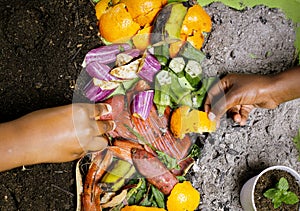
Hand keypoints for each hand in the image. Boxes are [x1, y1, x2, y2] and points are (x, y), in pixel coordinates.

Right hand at [0, 103, 114, 170]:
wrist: (25, 141)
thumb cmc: (36, 123)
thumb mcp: (60, 110)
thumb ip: (76, 113)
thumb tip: (85, 116)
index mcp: (80, 111)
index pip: (100, 110)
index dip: (105, 110)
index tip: (108, 110)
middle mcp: (86, 127)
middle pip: (105, 126)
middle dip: (109, 124)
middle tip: (111, 123)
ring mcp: (84, 142)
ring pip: (102, 142)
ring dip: (100, 138)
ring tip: (98, 137)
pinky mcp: (78, 154)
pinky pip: (88, 151)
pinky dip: (87, 148)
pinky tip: (80, 145)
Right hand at [204, 73, 277, 125]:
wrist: (274, 91)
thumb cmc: (256, 86)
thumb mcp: (234, 97)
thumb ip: (220, 107)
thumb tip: (211, 115)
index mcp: (226, 82)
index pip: (212, 94)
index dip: (208, 104)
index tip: (207, 114)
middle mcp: (232, 88)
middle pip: (221, 103)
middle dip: (222, 112)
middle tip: (217, 121)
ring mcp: (239, 96)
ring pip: (231, 109)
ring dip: (234, 115)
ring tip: (237, 118)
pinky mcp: (246, 103)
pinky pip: (239, 112)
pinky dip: (241, 116)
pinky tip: (243, 119)